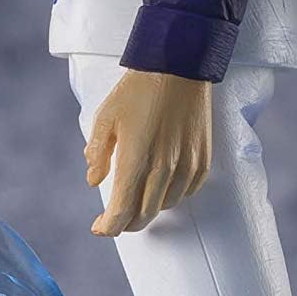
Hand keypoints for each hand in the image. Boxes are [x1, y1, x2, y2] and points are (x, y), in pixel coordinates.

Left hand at [85, 72, 213, 235]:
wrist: (179, 68)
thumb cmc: (139, 90)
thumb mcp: (106, 118)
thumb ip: (97, 153)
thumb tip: (94, 181)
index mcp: (134, 161)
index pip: (120, 213)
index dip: (108, 227)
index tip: (100, 227)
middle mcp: (162, 170)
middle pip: (144, 217)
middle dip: (126, 223)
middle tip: (116, 217)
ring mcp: (186, 167)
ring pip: (165, 206)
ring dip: (149, 208)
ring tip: (139, 196)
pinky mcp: (202, 161)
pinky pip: (186, 192)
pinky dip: (171, 195)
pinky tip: (162, 183)